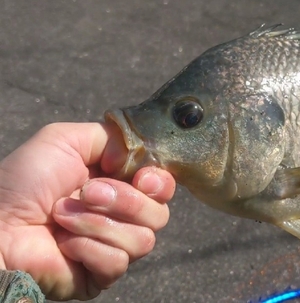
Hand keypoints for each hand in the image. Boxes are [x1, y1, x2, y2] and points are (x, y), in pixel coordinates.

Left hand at [0, 123, 174, 299]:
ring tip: (64, 216)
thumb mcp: (65, 140)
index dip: (160, 183)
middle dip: (126, 202)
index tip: (142, 179)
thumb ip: (110, 136)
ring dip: (99, 224)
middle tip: (88, 193)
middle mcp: (122, 216)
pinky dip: (89, 248)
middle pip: (159, 215)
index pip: (163, 188)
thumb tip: (137, 157)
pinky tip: (64, 243)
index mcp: (119, 184)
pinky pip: (118, 263)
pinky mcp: (100, 275)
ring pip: (144, 240)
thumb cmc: (25, 181)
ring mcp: (112, 247)